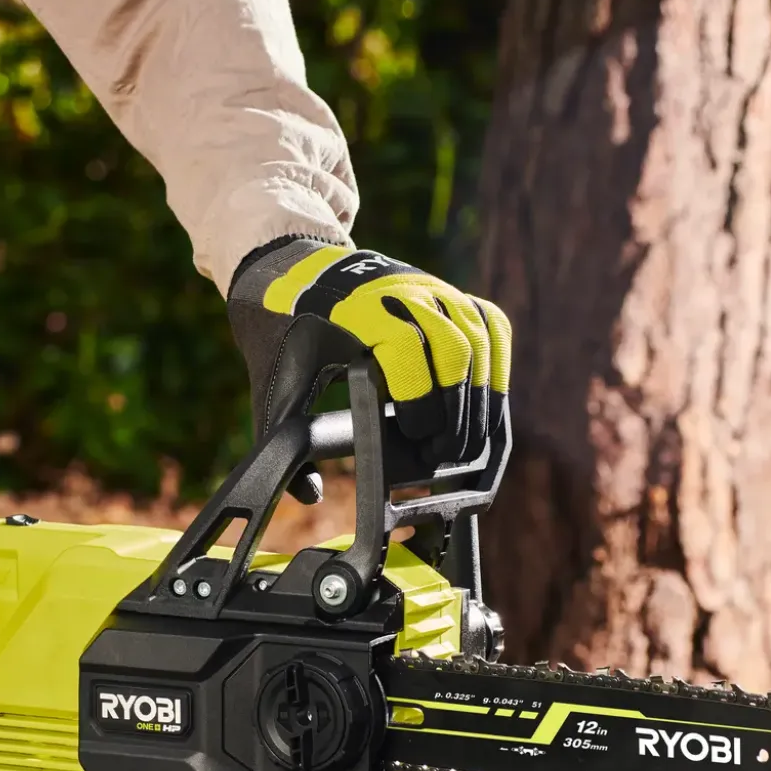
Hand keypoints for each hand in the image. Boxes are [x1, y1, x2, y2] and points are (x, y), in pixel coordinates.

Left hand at [228, 240, 510, 485]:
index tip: (419, 442)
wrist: (294, 275)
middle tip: (445, 457)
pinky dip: (496, 368)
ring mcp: (429, 287)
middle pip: (454, 346)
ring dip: (481, 397)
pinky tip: (486, 408)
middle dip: (457, 410)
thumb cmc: (284, 338)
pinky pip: (491, 326)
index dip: (421, 399)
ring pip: (478, 338)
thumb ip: (286, 441)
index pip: (405, 348)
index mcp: (354, 312)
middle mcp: (398, 292)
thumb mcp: (273, 387)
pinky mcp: (448, 292)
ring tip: (467, 444)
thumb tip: (311, 496)